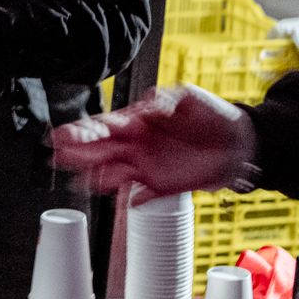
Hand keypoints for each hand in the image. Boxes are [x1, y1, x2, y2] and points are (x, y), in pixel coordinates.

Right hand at [51, 84, 255, 199]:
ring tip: (79, 181)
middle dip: (79, 153)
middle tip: (57, 156)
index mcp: (139, 122)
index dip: (83, 131)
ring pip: (115, 174)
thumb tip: (145, 105)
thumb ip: (164, 102)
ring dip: (97, 177)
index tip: (64, 135)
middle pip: (102, 151)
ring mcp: (149, 167)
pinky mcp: (164, 186)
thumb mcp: (187, 98)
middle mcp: (139, 145)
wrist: (240, 142)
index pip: (105, 126)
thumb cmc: (213, 115)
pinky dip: (135, 199)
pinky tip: (126, 200)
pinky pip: (143, 195)